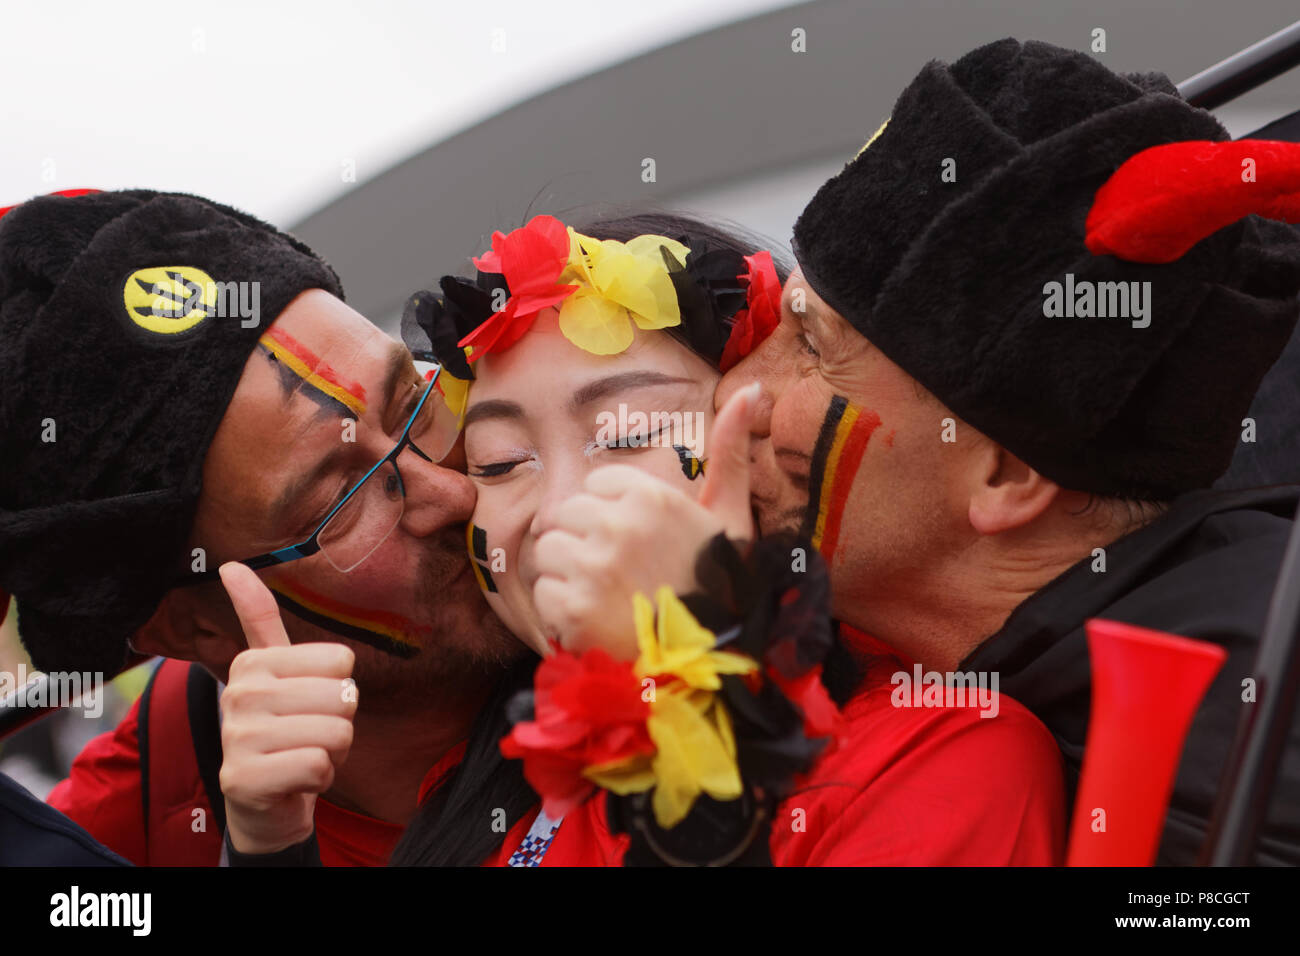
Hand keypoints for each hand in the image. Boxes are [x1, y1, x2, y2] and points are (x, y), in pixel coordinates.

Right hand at [217, 562, 357, 854]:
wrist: (262, 803)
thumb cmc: (282, 730)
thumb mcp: (276, 672)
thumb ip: (259, 618)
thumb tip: (232, 565)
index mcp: (253, 661)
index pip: (343, 661)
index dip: (338, 688)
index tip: (307, 704)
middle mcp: (239, 693)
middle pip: (343, 697)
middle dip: (339, 724)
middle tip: (307, 735)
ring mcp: (237, 737)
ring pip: (337, 732)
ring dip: (331, 753)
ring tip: (301, 755)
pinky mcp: (244, 778)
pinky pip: (320, 766)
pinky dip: (319, 778)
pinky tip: (294, 780)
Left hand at [533, 383, 759, 657]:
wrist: (713, 663)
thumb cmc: (721, 586)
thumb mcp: (733, 515)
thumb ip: (731, 452)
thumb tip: (753, 389)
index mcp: (652, 496)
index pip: (596, 486)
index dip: (611, 517)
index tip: (636, 546)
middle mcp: (619, 525)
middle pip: (565, 516)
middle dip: (584, 544)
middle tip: (618, 578)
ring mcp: (593, 567)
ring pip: (548, 552)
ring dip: (569, 578)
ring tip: (607, 600)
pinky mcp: (573, 609)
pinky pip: (543, 594)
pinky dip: (562, 614)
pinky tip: (596, 623)